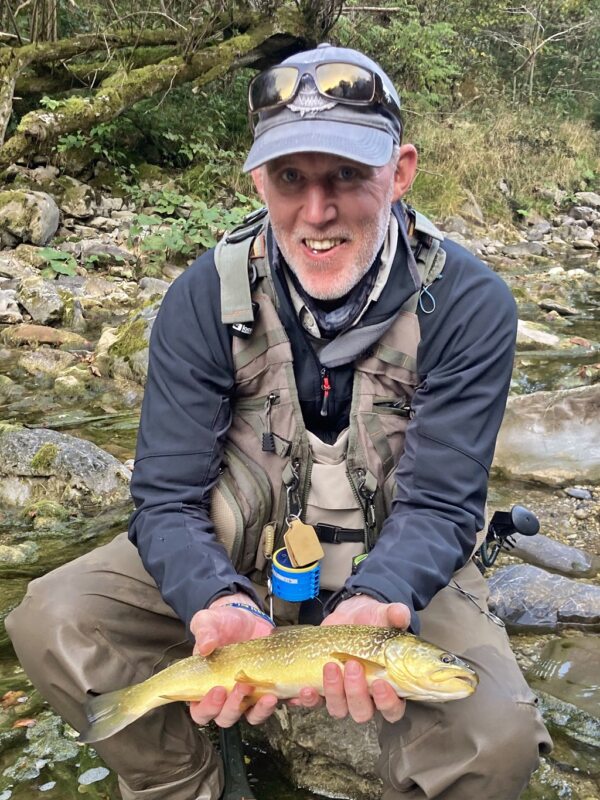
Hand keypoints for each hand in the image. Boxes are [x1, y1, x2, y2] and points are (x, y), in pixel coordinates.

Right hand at [188, 593, 277, 726]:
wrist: (247, 617)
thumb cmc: (221, 623)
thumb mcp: (207, 622)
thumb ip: (203, 633)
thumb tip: (204, 647)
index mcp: (204, 687)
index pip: (201, 711)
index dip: (208, 707)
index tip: (218, 690)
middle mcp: (226, 697)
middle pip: (227, 717)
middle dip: (235, 707)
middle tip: (244, 686)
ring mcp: (250, 695)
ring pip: (253, 715)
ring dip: (262, 711)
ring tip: (271, 696)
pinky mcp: (270, 688)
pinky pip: (279, 702)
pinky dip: (289, 701)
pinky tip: (298, 692)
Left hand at [292, 594, 410, 723]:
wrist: (351, 616)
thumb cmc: (374, 622)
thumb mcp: (385, 616)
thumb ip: (395, 616)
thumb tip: (401, 615)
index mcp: (389, 687)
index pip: (393, 708)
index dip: (387, 702)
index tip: (380, 682)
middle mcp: (366, 697)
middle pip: (362, 712)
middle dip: (355, 692)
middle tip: (352, 666)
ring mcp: (343, 695)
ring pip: (338, 709)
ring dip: (333, 692)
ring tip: (330, 666)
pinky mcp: (322, 689)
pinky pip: (314, 703)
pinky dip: (308, 700)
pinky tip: (304, 689)